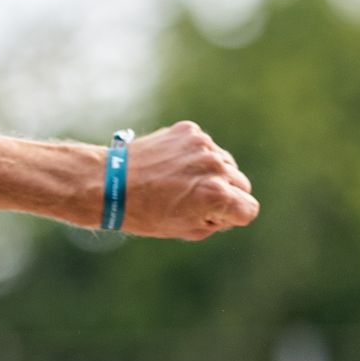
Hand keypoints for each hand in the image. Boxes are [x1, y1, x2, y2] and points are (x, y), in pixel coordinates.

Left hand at [120, 121, 259, 240]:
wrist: (110, 183)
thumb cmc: (146, 214)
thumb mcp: (187, 229)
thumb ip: (218, 220)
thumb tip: (233, 207)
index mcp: (216, 194)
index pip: (249, 209)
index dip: (232, 217)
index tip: (215, 217)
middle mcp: (214, 166)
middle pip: (242, 184)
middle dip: (226, 195)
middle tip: (196, 202)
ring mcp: (202, 145)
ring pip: (226, 164)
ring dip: (212, 174)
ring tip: (182, 183)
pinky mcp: (190, 131)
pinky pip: (207, 148)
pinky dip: (195, 157)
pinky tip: (173, 166)